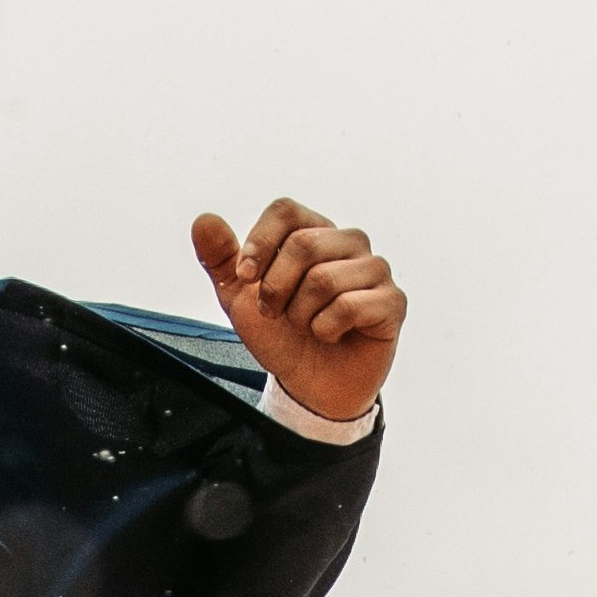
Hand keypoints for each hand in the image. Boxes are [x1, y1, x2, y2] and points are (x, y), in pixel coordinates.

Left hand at [190, 195, 405, 427]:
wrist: (308, 385)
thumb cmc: (281, 335)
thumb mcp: (239, 298)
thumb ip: (221, 259)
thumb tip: (203, 220)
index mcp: (313, 232)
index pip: (286, 211)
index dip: (260, 243)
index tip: (245, 278)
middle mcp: (348, 243)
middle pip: (303, 245)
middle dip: (276, 289)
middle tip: (277, 314)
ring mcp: (375, 270)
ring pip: (325, 278)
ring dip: (302, 314)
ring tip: (307, 325)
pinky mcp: (392, 301)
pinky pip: (351, 306)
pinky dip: (327, 330)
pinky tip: (331, 336)